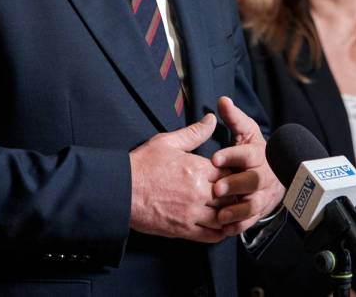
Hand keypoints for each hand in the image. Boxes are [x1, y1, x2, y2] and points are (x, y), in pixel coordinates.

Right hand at [129, 113, 229, 242]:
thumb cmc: (142, 164)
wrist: (120, 191)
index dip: (233, 172)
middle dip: (234, 193)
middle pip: (231, 195)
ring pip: (224, 216)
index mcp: (197, 169)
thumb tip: (211, 119)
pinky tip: (221, 226)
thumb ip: (194, 132)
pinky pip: (211, 235)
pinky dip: (220, 232)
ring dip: (229, 213)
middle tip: (234, 192)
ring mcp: (192, 213)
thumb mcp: (168, 142)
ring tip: (228, 208)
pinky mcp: (183, 230)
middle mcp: (198, 192)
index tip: (231, 173)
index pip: (229, 172)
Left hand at [210, 96, 284, 235]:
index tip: (215, 157)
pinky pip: (250, 221)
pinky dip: (239, 225)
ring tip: (220, 215)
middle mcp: (263, 175)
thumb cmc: (254, 151)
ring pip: (253, 204)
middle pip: (253, 181)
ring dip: (237, 210)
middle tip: (217, 189)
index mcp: (258, 154)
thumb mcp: (246, 132)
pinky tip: (225, 228)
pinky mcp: (259, 211)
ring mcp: (262, 195)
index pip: (247, 153)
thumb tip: (222, 100)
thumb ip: (234, 118)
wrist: (277, 174)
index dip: (232, 155)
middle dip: (235, 185)